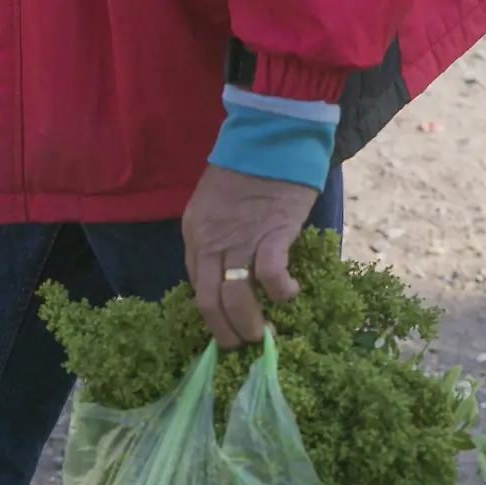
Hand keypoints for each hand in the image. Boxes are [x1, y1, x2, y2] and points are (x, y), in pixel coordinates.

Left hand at [182, 165, 319, 349]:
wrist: (271, 137)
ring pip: (236, 297)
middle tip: (243, 345)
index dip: (212, 315)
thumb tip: (229, 275)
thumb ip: (216, 239)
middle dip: (225, 332)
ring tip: (264, 335)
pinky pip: (270, 276)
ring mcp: (240, 239)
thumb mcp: (215, 206)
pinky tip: (290, 295)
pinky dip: (280, 292)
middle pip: (210, 302)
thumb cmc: (246, 171)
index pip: (197, 287)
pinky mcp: (272, 233)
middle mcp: (211, 242)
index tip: (227, 328)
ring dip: (249, 324)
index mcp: (195, 235)